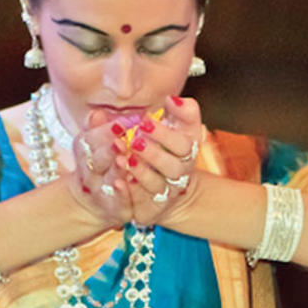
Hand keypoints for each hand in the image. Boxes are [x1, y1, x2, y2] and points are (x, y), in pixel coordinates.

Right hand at [68, 110, 133, 228]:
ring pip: (107, 180)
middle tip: (120, 139)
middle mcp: (90, 173)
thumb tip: (97, 113)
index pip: (90, 140)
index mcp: (85, 153)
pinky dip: (119, 193)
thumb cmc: (102, 165)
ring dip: (114, 169)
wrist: (94, 203)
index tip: (124, 122)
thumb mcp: (95, 146)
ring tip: (123, 158)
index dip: (104, 131)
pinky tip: (125, 184)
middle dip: (107, 149)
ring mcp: (101, 192)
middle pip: (96, 160)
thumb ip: (97, 128)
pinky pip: (116, 201)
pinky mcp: (114, 209)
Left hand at [115, 95, 202, 225]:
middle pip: (174, 167)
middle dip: (155, 153)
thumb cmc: (168, 151)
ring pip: (158, 185)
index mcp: (187, 152)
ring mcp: (167, 193)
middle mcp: (180, 174)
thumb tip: (172, 99)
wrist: (165, 192)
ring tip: (125, 158)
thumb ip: (181, 112)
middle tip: (135, 140)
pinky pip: (142, 203)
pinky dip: (131, 192)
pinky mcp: (152, 208)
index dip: (166, 133)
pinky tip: (120, 181)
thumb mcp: (178, 128)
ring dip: (142, 172)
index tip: (145, 121)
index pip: (185, 143)